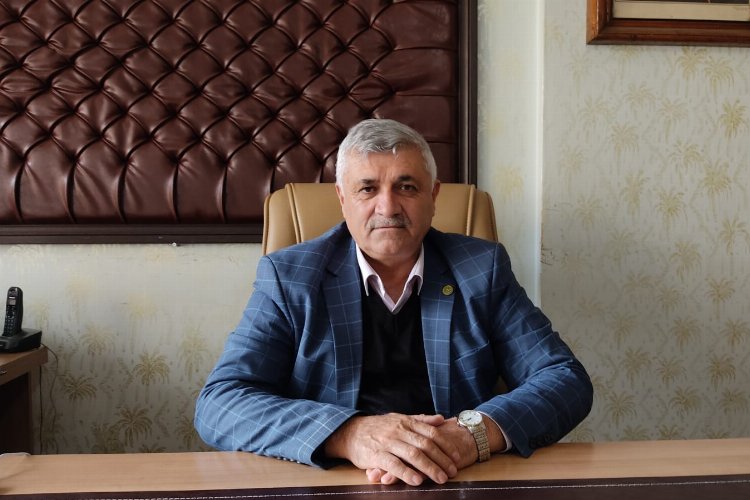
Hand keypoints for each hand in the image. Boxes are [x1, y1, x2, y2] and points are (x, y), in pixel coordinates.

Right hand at [365, 416, 481, 484]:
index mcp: (406, 422)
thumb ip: (420, 420)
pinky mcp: (376, 455)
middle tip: (452, 472)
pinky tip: (417, 480)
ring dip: (429, 468)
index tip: (456, 457)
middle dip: (441, 459)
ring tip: (440, 479)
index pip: (431, 433)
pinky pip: (394, 464)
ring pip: (413, 454)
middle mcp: (399, 431)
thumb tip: (441, 419)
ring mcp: (388, 442)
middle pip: (425, 445)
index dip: (446, 445)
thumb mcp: (399, 419)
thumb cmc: (378, 427)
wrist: (350, 432)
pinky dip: (406, 473)